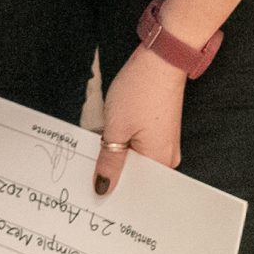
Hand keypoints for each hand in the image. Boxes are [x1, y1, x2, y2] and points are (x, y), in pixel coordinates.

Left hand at [93, 47, 185, 194]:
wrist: (160, 61)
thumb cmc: (140, 92)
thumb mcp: (116, 129)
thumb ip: (109, 162)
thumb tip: (102, 188)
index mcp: (160, 162)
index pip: (134, 188)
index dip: (112, 190)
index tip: (92, 192)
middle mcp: (167, 157)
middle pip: (134, 174)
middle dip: (112, 173)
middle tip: (87, 174)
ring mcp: (164, 144)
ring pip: (134, 159)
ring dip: (115, 156)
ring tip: (95, 154)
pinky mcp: (159, 131)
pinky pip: (138, 146)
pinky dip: (122, 145)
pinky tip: (106, 141)